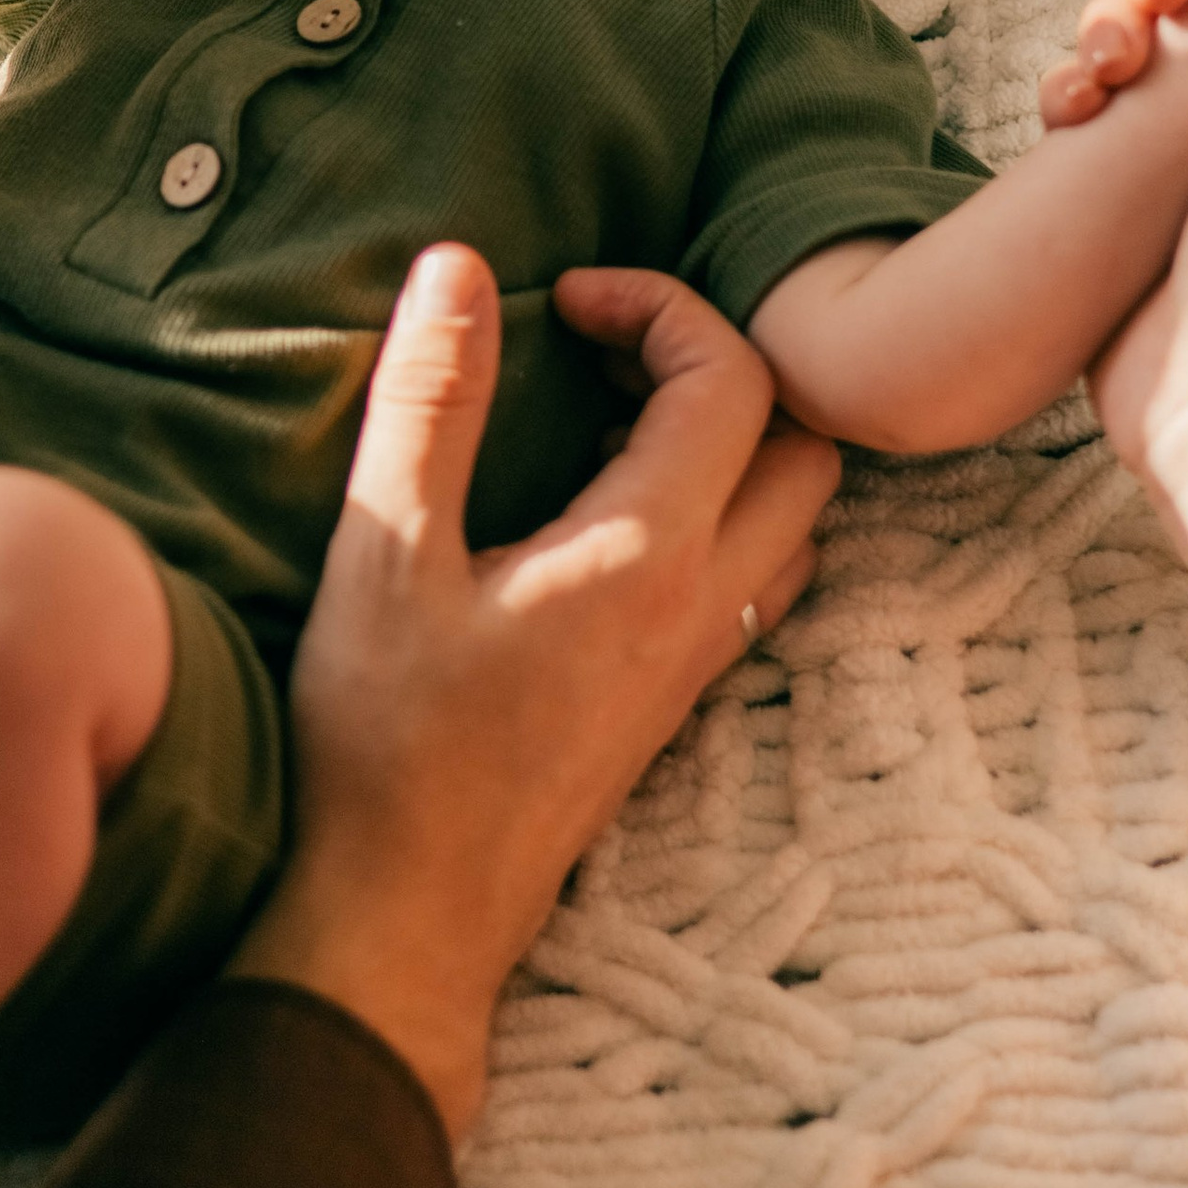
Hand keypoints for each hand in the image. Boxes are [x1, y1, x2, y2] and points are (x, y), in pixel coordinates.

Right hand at [236, 248, 838, 1141]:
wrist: (406, 922)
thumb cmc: (383, 745)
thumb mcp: (383, 554)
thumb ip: (429, 400)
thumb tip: (457, 264)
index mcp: (648, 553)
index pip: (732, 376)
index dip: (659, 303)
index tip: (563, 302)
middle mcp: (704, 603)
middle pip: (804, 441)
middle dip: (727, 362)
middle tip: (614, 349)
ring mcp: (699, 662)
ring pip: (794, 516)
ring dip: (738, 442)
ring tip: (620, 416)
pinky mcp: (673, 704)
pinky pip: (756, 577)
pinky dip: (721, 511)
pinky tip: (613, 512)